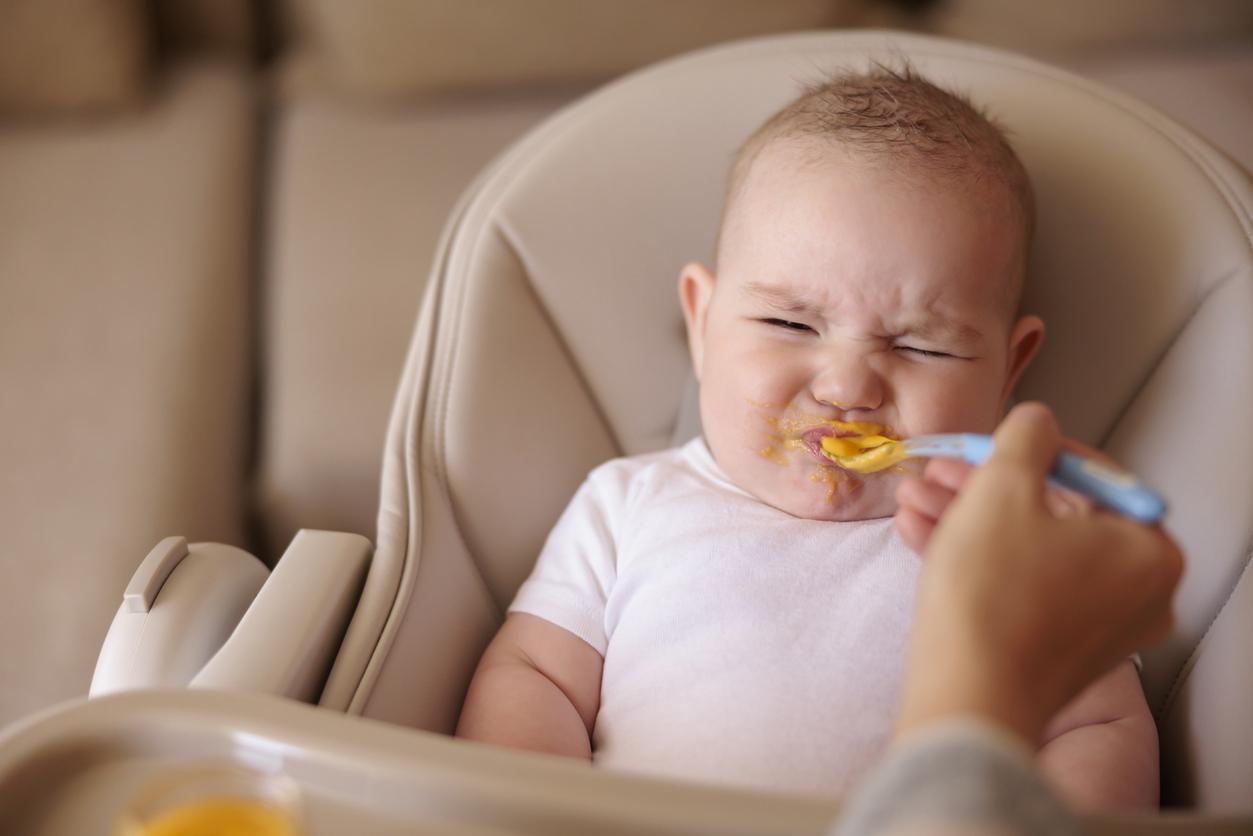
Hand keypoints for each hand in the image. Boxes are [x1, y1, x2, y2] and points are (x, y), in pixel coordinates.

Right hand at [894, 403, 1182, 745]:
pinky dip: (974, 559)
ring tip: (911, 498)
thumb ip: (1025, 438)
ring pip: (1026, 551)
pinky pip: (1018, 586)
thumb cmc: (993, 592)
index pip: (1091, 476)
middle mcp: (1138, 593)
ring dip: (965, 518)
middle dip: (982, 487)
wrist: (967, 697)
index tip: (982, 443)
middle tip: (937, 470)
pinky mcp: (1055, 652)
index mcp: (1148, 549)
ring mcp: (1098, 628)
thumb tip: (1036, 421)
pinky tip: (917, 533)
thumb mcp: (1003, 488)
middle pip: (1053, 514)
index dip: (1027, 449)